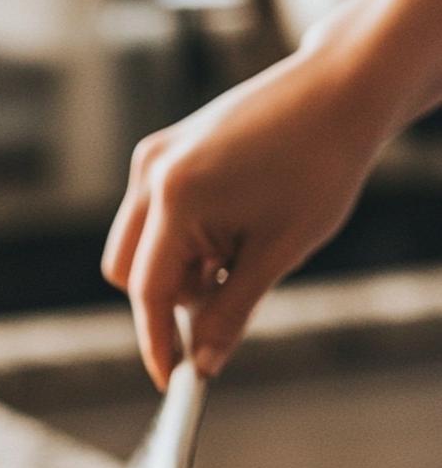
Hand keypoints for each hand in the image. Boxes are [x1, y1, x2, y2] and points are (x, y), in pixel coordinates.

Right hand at [102, 48, 383, 388]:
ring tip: (238, 248)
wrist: (341, 88)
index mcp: (177, 196)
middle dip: (168, 297)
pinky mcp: (165, 148)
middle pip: (125, 271)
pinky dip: (183, 238)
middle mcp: (153, 173)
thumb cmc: (321, 164)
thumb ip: (231, 311)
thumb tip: (203, 363)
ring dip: (178, 266)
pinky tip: (232, 222)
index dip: (157, 342)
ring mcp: (155, 156)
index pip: (148, 291)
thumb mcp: (279, 251)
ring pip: (137, 245)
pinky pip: (153, 216)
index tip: (171, 379)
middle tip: (224, 291)